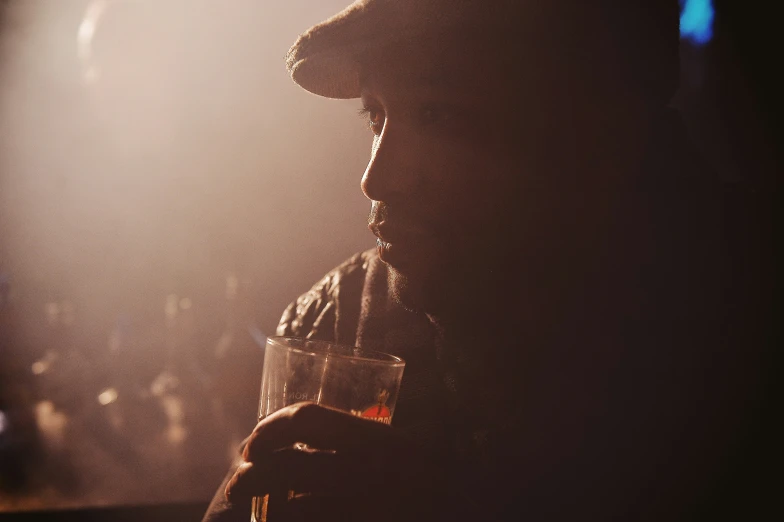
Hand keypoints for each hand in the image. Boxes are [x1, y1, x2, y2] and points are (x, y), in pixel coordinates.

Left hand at [224, 402, 448, 520]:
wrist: (464, 508)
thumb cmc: (424, 481)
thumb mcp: (399, 450)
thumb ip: (359, 440)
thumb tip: (295, 432)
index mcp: (378, 439)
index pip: (309, 418)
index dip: (271, 428)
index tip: (254, 442)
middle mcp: (373, 471)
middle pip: (290, 466)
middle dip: (253, 474)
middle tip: (239, 483)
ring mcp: (370, 507)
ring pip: (294, 510)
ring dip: (266, 511)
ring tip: (257, 511)